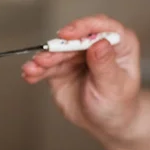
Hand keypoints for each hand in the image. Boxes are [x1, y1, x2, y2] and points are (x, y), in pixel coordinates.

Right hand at [22, 14, 141, 140]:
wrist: (104, 123)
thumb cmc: (117, 103)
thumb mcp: (114, 86)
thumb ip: (105, 65)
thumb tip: (100, 43)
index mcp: (119, 44)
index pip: (101, 26)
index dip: (83, 27)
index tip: (67, 34)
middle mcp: (96, 44)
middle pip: (73, 38)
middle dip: (56, 48)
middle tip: (44, 59)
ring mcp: (76, 55)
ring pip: (57, 51)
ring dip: (43, 59)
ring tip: (32, 69)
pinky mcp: (61, 66)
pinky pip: (47, 66)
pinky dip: (37, 70)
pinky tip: (30, 74)